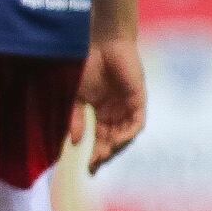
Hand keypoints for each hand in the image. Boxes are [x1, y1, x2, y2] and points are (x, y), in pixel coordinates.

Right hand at [72, 33, 144, 170]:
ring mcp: (127, 107)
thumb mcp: (74, 96)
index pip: (96, 137)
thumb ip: (74, 119)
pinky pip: (136, 124)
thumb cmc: (86, 65)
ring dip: (114, 147)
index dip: (90, 152)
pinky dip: (127, 134)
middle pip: (110, 140)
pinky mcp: (138, 101)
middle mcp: (114, 113)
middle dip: (102, 154)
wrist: (102, 43)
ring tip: (101, 156)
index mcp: (98, 112)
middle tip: (92, 166)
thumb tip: (73, 142)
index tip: (82, 167)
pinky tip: (116, 142)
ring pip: (123, 135)